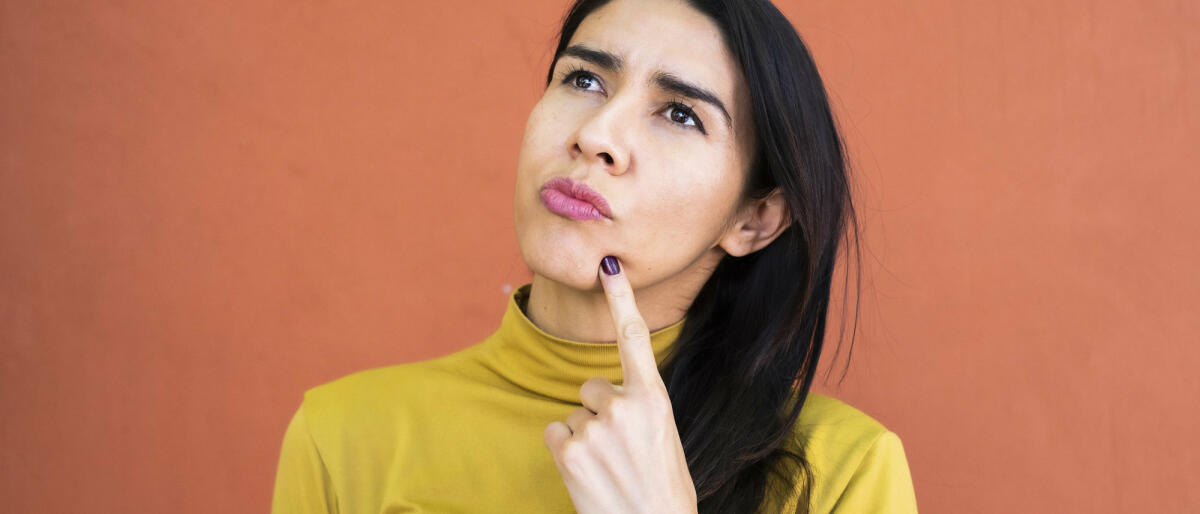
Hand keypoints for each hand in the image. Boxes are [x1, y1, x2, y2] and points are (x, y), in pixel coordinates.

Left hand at [543, 256, 698, 513]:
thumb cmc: (662, 488)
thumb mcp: (663, 437)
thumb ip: (638, 407)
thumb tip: (604, 393)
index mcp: (655, 399)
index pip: (635, 337)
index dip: (621, 297)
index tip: (609, 264)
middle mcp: (625, 406)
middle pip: (591, 387)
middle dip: (598, 411)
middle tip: (620, 450)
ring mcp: (594, 427)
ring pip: (574, 414)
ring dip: (584, 437)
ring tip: (608, 468)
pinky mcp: (569, 450)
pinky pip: (555, 432)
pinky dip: (565, 451)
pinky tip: (587, 473)